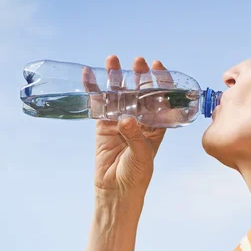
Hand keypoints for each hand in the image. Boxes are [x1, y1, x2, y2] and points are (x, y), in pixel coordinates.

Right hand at [83, 56, 170, 197]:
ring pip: (119, 94)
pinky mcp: (102, 124)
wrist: (115, 190)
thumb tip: (126, 118)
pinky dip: (94, 89)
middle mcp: (139, 119)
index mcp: (156, 125)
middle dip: (139, 76)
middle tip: (138, 61)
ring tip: (113, 60)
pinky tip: (89, 75)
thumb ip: (135, 136)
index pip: (160, 98)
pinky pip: (99, 104)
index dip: (160, 82)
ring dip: (116, 77)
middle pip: (139, 92)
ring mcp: (120, 120)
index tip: (157, 66)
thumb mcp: (141, 155)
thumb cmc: (136, 174)